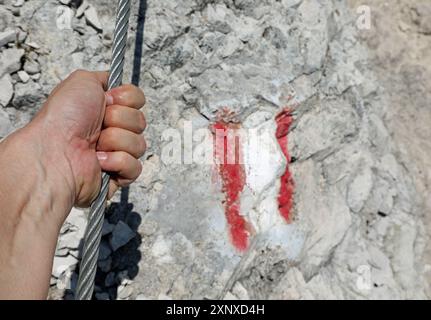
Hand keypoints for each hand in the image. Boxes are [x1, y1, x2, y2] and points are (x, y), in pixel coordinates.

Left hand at [32, 70, 146, 207]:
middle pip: (141, 121)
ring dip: (116, 141)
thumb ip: (106, 78)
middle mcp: (111, 131)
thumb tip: (117, 84)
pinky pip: (135, 166)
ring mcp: (116, 154)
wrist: (54, 150)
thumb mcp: (82, 80)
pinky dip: (117, 161)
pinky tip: (99, 161)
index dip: (126, 99)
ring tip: (95, 146)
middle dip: (119, 120)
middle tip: (98, 125)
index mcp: (106, 110)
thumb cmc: (62, 118)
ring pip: (139, 144)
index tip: (108, 100)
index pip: (137, 101)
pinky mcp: (118, 176)